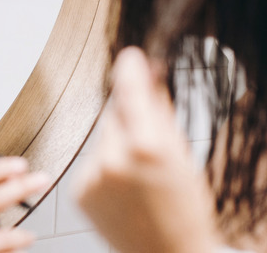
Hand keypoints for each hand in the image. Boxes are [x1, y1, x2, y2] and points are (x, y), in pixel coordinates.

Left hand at [71, 47, 217, 252]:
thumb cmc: (186, 210)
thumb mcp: (183, 155)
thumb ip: (161, 112)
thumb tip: (150, 74)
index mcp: (147, 147)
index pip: (131, 91)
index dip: (130, 70)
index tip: (131, 56)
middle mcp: (114, 158)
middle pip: (116, 113)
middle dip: (130, 115)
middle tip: (150, 138)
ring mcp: (93, 176)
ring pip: (103, 138)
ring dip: (117, 143)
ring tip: (140, 174)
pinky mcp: (79, 190)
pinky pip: (92, 161)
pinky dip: (105, 166)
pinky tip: (124, 188)